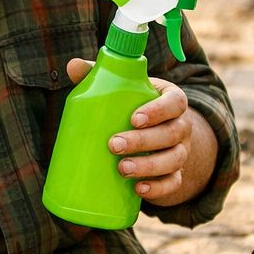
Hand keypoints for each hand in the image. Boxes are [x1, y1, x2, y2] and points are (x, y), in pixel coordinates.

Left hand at [65, 58, 216, 205]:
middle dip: (143, 141)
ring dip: (149, 166)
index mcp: (172, 101)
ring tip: (122, 169)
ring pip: (174, 159)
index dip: (158, 110)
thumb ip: (100, 77)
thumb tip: (73, 65)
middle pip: (171, 133)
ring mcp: (181, 151)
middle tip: (114, 145)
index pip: (175, 102)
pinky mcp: (175, 174)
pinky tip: (138, 189)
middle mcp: (181, 126)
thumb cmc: (133, 107)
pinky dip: (158, 188)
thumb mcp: (123, 91)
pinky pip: (173, 183)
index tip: (134, 118)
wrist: (154, 138)